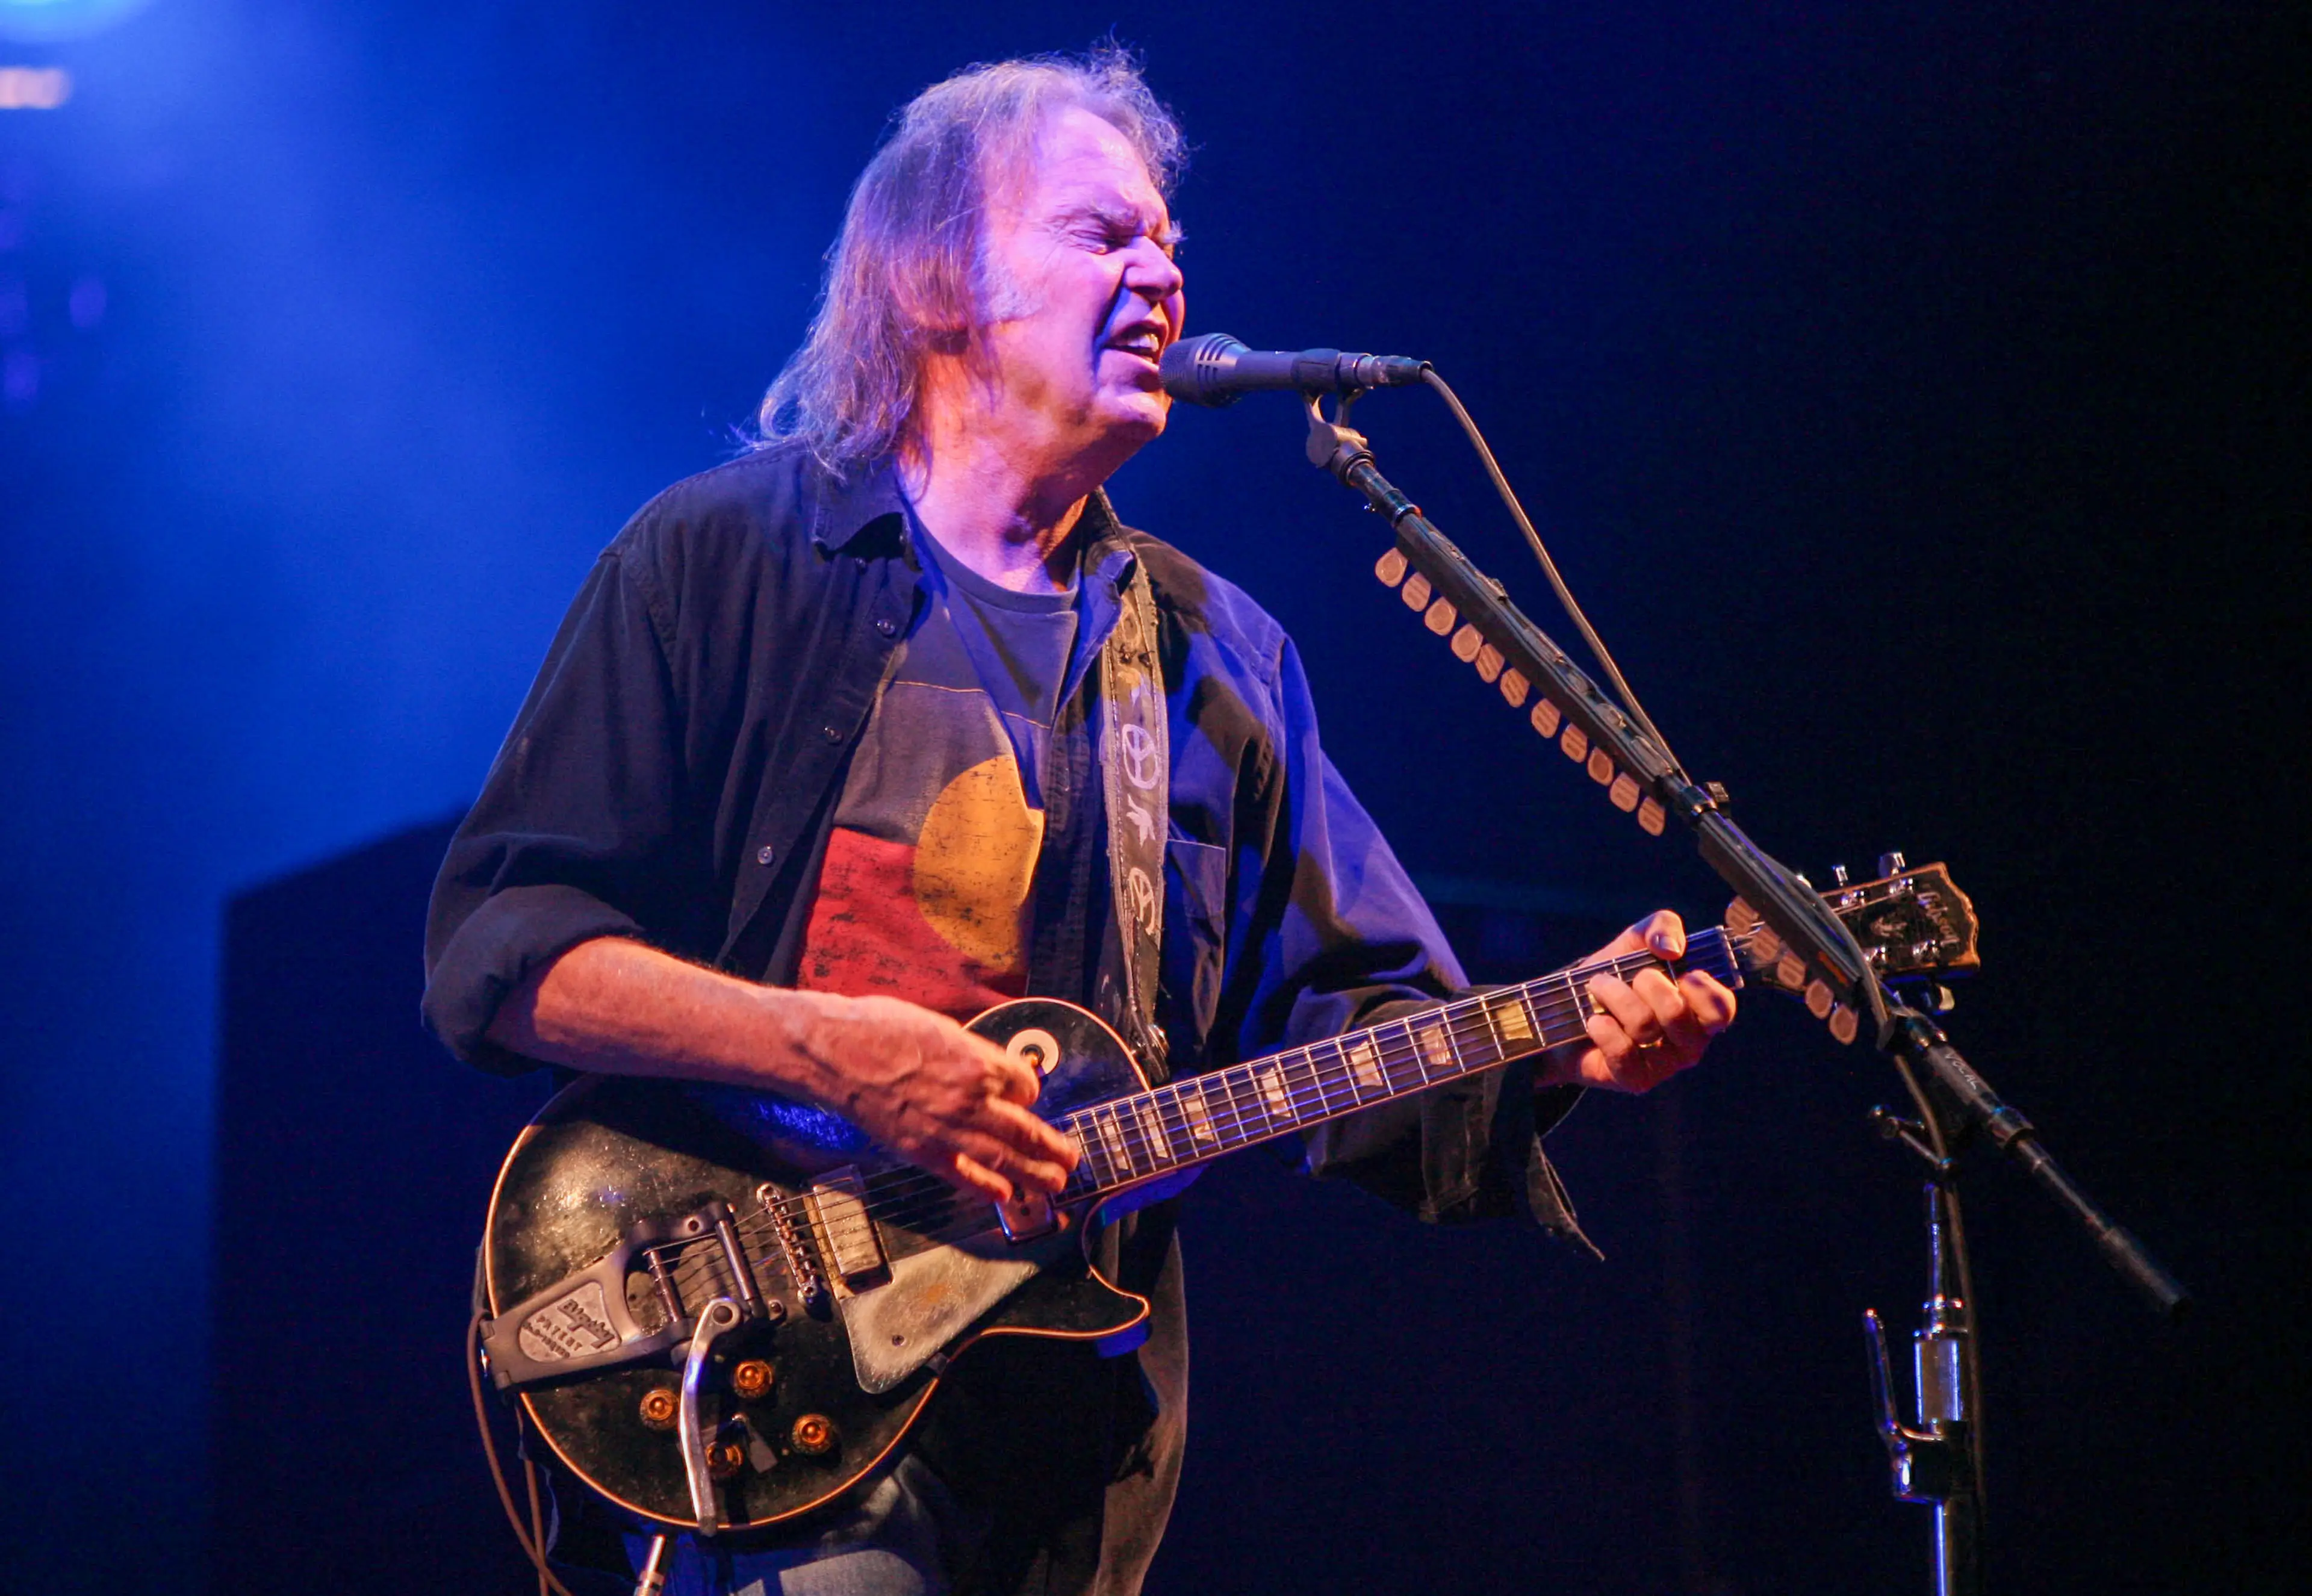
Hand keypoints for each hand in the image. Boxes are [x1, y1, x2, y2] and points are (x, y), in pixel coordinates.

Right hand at [797, 995, 1080, 1201]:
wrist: (835, 1050)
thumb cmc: (882, 1027)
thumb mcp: (941, 1027)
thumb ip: (972, 1053)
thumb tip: (991, 1069)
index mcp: (979, 1062)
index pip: (1025, 1086)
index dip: (1028, 1092)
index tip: (1024, 1096)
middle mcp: (971, 1099)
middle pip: (1026, 1129)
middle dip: (1053, 1147)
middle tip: (1071, 1158)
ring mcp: (947, 1128)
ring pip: (1004, 1157)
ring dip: (1035, 1173)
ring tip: (1055, 1183)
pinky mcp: (921, 1150)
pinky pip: (962, 1174)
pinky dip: (986, 1187)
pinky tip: (1004, 1196)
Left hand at [1538, 911, 1735, 1092]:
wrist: (1566, 1012)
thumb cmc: (1615, 976)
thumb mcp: (1637, 941)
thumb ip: (1662, 927)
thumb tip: (1671, 947)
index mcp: (1700, 1010)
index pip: (1722, 1008)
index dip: (1701, 988)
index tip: (1679, 972)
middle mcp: (1688, 1042)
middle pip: (1677, 1013)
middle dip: (1646, 983)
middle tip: (1630, 976)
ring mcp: (1664, 1065)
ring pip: (1644, 1027)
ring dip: (1614, 997)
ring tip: (1598, 988)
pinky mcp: (1635, 1080)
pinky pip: (1623, 1053)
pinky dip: (1603, 1029)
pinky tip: (1594, 1021)